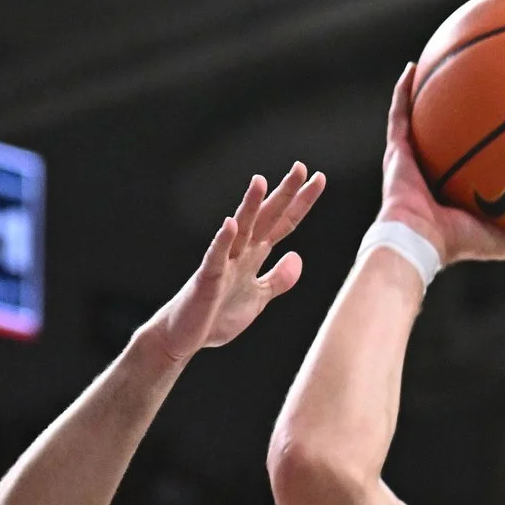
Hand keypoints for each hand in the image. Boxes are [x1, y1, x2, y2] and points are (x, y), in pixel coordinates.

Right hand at [144, 162, 324, 361]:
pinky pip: (215, 257)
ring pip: (240, 230)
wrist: (185, 337)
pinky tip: (230, 224)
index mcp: (254, 256)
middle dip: (283, 194)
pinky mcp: (207, 280)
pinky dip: (222, 241)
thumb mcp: (259, 298)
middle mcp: (240, 253)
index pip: (283, 224)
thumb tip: (298, 257)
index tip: (318, 179)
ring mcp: (223, 264)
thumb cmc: (217, 316)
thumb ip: (278, 278)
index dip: (300, 203)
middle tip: (301, 167)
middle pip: (266, 218)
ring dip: (250, 207)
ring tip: (261, 182)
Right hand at [377, 65, 504, 267]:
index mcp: (455, 191)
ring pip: (420, 118)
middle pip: (449, 135)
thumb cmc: (458, 241)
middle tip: (480, 85)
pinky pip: (399, 114)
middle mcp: (433, 171)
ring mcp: (412, 159)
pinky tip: (412, 67)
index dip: (488, 144)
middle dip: (461, 112)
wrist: (418, 240)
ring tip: (441, 63)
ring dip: (428, 94)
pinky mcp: (396, 151)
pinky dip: (403, 91)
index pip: (473, 163)